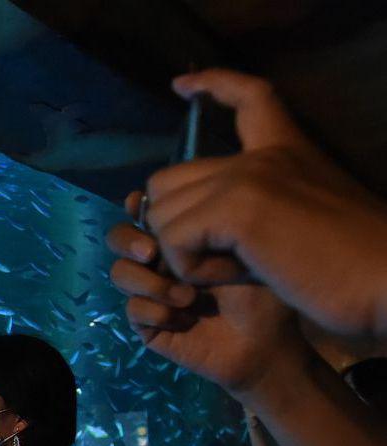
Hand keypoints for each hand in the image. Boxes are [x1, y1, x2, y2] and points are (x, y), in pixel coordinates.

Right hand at [109, 190, 313, 395]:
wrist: (264, 344)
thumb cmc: (261, 293)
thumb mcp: (241, 249)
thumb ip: (207, 223)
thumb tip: (167, 208)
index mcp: (178, 237)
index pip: (142, 211)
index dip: (139, 208)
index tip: (150, 209)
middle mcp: (158, 262)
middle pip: (118, 237)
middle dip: (129, 240)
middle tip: (152, 252)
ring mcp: (149, 293)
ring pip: (120, 273)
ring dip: (149, 281)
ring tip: (187, 296)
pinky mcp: (147, 324)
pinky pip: (133, 309)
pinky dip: (155, 310)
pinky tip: (184, 318)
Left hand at [143, 68, 386, 338]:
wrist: (385, 281)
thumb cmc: (348, 266)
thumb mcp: (297, 219)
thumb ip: (250, 204)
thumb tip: (193, 217)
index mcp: (287, 149)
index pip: (248, 95)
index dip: (211, 83)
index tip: (182, 85)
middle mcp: (262, 155)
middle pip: (168, 179)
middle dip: (177, 226)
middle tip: (222, 255)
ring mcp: (246, 177)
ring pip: (161, 212)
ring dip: (186, 253)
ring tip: (235, 267)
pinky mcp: (236, 209)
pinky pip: (173, 241)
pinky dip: (191, 270)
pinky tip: (233, 276)